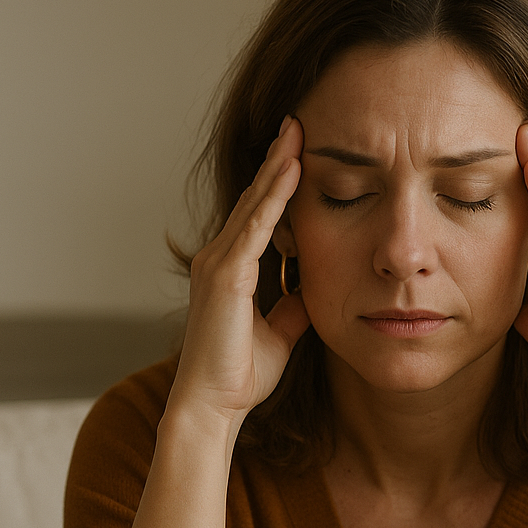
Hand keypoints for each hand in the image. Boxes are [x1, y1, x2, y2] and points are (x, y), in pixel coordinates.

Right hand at [167, 116, 309, 430]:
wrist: (214, 405)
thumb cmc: (240, 374)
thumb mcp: (281, 332)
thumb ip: (293, 306)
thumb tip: (312, 287)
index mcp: (231, 269)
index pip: (259, 215)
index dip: (278, 183)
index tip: (299, 153)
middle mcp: (219, 258)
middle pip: (254, 198)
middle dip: (277, 159)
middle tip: (297, 122)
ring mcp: (218, 263)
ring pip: (254, 203)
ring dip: (277, 165)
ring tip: (297, 130)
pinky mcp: (225, 275)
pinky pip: (256, 226)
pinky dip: (275, 197)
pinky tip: (292, 169)